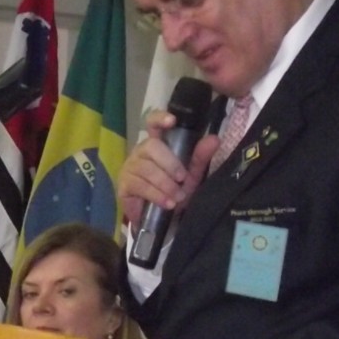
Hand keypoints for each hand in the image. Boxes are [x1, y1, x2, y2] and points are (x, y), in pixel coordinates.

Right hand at [116, 109, 219, 231]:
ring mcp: (130, 166)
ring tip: (177, 197)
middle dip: (170, 163)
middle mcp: (141, 151)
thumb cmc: (175, 191)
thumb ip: (200, 157)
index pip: (152, 123)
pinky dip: (156, 195)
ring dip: (165, 184)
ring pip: (146, 168)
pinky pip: (140, 185)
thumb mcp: (191, 175)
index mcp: (157, 143)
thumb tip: (214, 139)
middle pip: (151, 146)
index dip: (159, 119)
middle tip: (182, 179)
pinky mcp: (124, 184)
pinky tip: (167, 203)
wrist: (163, 219)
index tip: (172, 121)